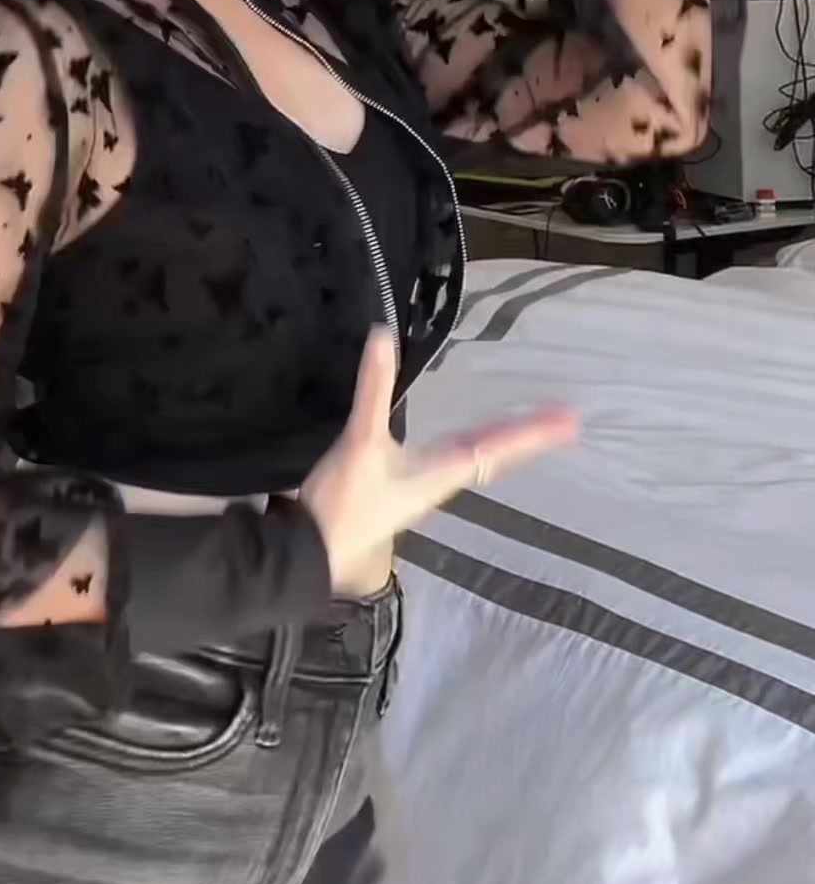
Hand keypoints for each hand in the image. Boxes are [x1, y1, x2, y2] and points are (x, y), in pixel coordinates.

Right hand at [299, 329, 577, 596]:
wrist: (313, 548)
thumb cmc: (346, 501)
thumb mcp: (360, 441)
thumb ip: (373, 389)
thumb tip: (383, 335)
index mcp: (442, 470)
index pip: (498, 446)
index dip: (533, 432)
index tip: (570, 421)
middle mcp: (441, 479)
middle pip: (495, 452)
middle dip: (527, 436)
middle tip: (564, 421)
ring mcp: (424, 485)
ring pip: (476, 457)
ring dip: (502, 441)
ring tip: (528, 427)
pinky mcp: (405, 486)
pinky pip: (454, 460)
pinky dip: (473, 445)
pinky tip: (464, 441)